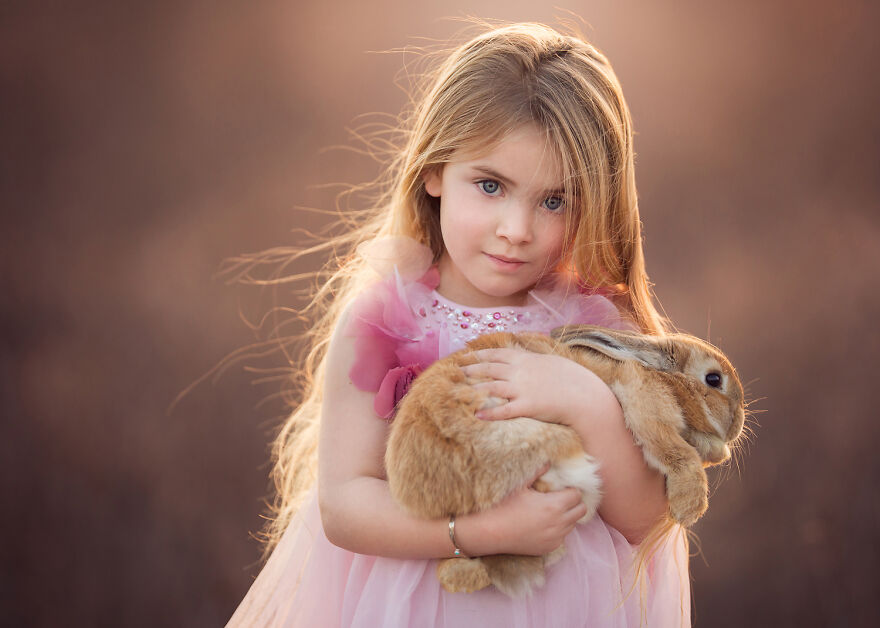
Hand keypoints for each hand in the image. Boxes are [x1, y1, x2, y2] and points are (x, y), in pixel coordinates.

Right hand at [456, 465, 587, 555]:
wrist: (490, 532)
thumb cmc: (504, 506)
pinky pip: (562, 537)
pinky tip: (543, 524)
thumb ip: (538, 472)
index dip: (570, 489)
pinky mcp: (549, 548)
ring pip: (573, 524)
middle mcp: (558, 523)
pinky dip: (558, 530)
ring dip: (567, 516)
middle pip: (581, 510)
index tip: (561, 487)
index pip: (577, 495)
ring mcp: (555, 538)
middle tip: (560, 498)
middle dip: (574, 502)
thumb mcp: (520, 486)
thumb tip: (548, 461)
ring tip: (550, 511)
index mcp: (553, 505)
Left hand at [460, 347, 594, 424]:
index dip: (479, 354)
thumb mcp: (551, 361)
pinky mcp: (527, 407)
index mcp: (526, 359)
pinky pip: (504, 411)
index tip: (465, 354)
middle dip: (471, 369)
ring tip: (459, 392)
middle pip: (489, 369)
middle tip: (456, 371)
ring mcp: (523, 389)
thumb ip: (534, 359)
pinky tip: (477, 416)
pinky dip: (489, 414)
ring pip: (491, 388)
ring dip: (473, 390)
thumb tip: (525, 357)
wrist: (586, 395)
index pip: (497, 354)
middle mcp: (521, 372)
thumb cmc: (573, 379)